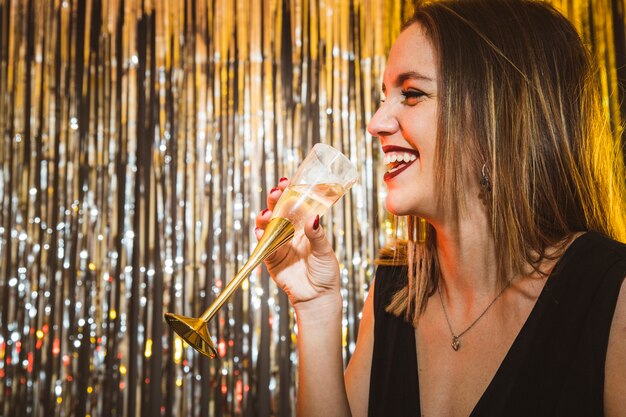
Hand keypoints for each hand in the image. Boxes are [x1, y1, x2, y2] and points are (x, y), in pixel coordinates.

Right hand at [255, 178, 340, 308]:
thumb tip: (313, 218)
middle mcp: (288, 233)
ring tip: (267, 214)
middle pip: (277, 212)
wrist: (318, 297)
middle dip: (273, 200)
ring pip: (267, 227)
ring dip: (264, 218)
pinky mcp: (271, 260)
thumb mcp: (325, 251)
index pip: (293, 205)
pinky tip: (260, 232)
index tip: (286, 181)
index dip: (288, 193)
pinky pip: (263, 246)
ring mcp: (278, 245)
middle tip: (275, 191)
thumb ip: (317, 235)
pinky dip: (260, 238)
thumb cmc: (326, 273)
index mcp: (303, 228)